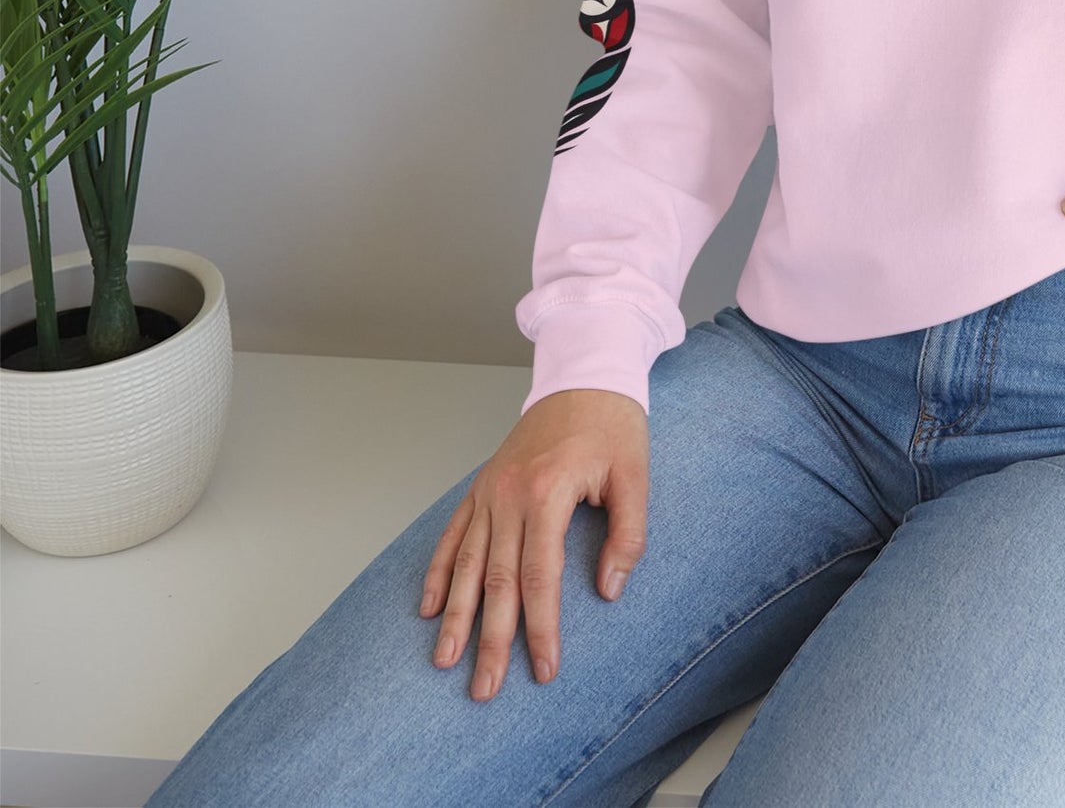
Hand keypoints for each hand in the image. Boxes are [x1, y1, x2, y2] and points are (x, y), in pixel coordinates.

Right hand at [420, 387, 647, 700]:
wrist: (584, 374)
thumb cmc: (613, 425)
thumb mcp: (635, 476)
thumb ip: (628, 535)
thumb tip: (609, 590)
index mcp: (548, 493)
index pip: (540, 577)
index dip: (541, 628)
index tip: (543, 669)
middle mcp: (509, 494)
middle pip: (496, 580)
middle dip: (489, 639)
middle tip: (484, 689)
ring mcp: (490, 490)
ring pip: (466, 563)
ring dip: (455, 615)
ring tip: (444, 661)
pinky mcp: (482, 486)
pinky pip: (453, 533)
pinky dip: (438, 571)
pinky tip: (429, 607)